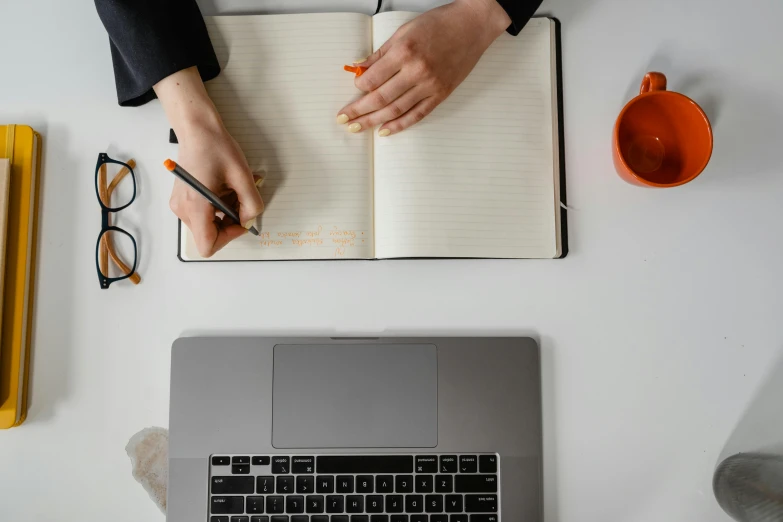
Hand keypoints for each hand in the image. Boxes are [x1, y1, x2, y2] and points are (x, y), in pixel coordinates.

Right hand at [154, 67, 263, 257]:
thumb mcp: (242, 176)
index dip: (228, 238)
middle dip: (229, 222)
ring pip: (208, 224)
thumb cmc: (216, 148)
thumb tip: (248, 220)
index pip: (208, 245)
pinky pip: (203, 213)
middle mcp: (183, 209)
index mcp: (195, 206)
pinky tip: (225, 186)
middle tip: (241, 200)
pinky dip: (217, 205)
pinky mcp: (182, 199)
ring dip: (225, 212)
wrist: (197, 129)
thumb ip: (251, 204)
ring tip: (233, 189)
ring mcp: (180, 205)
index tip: (240, 219)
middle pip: (209, 235)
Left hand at [337, 0, 510, 135]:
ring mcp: (430, 85)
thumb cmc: (439, 24)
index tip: (355, 87)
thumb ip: (381, 53)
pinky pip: (417, 114)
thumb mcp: (404, 31)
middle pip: (380, 98)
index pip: (373, 78)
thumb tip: (360, 67)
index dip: (359, 86)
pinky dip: (399, 125)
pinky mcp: (441, 94)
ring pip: (396, 110)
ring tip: (357, 127)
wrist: (472, 27)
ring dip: (373, 121)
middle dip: (358, 110)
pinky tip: (385, 130)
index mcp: (404, 52)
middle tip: (344, 120)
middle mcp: (416, 71)